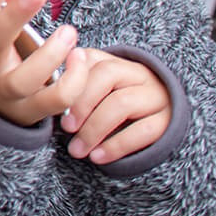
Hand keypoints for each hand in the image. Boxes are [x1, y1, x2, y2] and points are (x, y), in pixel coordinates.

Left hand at [60, 50, 171, 164]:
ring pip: (122, 103)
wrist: (156, 124)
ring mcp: (156, 95)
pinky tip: (97, 157)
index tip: (56, 105)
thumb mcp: (94, 94)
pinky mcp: (168, 120)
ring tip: (77, 150)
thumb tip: (47, 91)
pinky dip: (116, 146)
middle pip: (107, 75)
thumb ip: (74, 88)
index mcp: (116, 62)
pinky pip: (143, 130)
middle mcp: (138, 73)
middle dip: (82, 103)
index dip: (72, 81)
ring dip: (94, 129)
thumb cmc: (111, 108)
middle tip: (66, 128)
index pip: (91, 58)